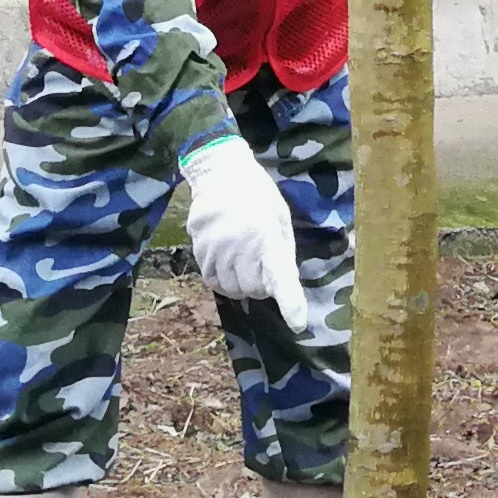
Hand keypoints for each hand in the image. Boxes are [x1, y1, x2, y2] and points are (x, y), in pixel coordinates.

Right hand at [180, 135, 301, 305]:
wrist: (221, 173)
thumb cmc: (259, 197)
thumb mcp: (281, 220)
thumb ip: (282, 254)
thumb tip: (281, 287)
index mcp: (267, 237)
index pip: (280, 277)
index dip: (290, 303)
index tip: (298, 323)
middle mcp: (240, 247)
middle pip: (253, 291)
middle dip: (261, 286)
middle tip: (261, 265)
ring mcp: (216, 250)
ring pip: (232, 290)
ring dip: (241, 284)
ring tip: (244, 260)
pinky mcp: (198, 251)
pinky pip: (212, 282)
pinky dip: (223, 280)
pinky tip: (227, 262)